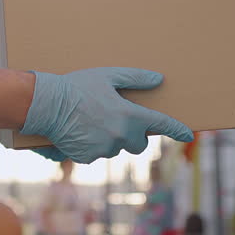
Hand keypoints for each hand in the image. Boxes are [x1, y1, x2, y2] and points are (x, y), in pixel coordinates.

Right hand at [21, 67, 193, 163]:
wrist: (47, 104)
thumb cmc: (77, 86)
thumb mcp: (108, 76)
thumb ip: (135, 78)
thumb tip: (158, 79)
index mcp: (129, 115)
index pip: (161, 124)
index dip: (177, 129)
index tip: (188, 134)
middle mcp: (120, 136)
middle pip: (139, 143)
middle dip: (134, 134)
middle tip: (117, 118)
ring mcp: (104, 149)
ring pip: (117, 148)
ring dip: (111, 138)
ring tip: (92, 121)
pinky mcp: (88, 158)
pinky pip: (98, 153)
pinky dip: (93, 145)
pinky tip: (81, 130)